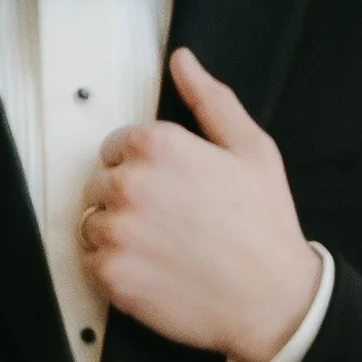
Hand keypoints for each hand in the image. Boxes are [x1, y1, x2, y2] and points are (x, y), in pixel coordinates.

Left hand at [78, 48, 321, 361]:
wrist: (271, 300)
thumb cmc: (265, 224)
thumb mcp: (250, 148)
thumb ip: (209, 99)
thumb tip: (182, 61)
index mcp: (158, 145)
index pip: (116, 146)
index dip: (141, 167)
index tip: (168, 189)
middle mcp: (128, 183)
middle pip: (100, 183)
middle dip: (126, 199)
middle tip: (168, 222)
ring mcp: (115, 231)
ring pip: (91, 223)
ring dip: (115, 233)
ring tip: (160, 248)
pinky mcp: (109, 274)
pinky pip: (89, 263)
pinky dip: (112, 268)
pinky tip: (150, 270)